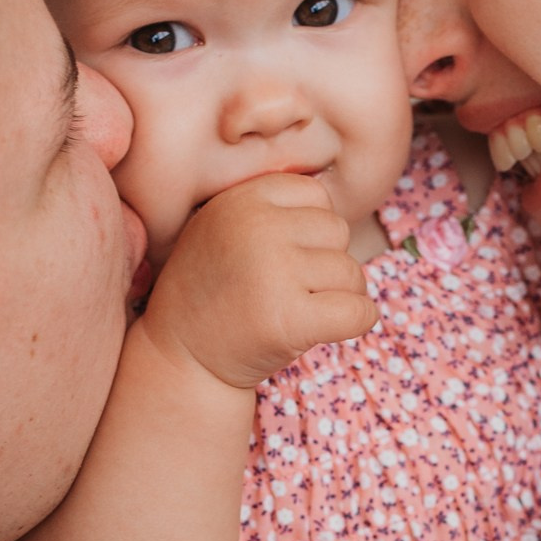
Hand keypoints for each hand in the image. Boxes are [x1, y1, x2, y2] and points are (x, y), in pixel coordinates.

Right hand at [143, 172, 374, 391]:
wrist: (181, 358)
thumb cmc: (214, 292)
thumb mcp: (222, 227)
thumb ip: (268, 206)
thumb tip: (330, 182)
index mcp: (241, 200)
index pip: (316, 195)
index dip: (309, 230)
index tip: (282, 258)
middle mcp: (257, 229)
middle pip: (338, 232)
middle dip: (325, 262)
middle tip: (288, 290)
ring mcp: (274, 273)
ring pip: (352, 273)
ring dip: (337, 295)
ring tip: (295, 310)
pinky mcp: (291, 319)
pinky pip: (359, 312)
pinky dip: (355, 322)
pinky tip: (324, 330)